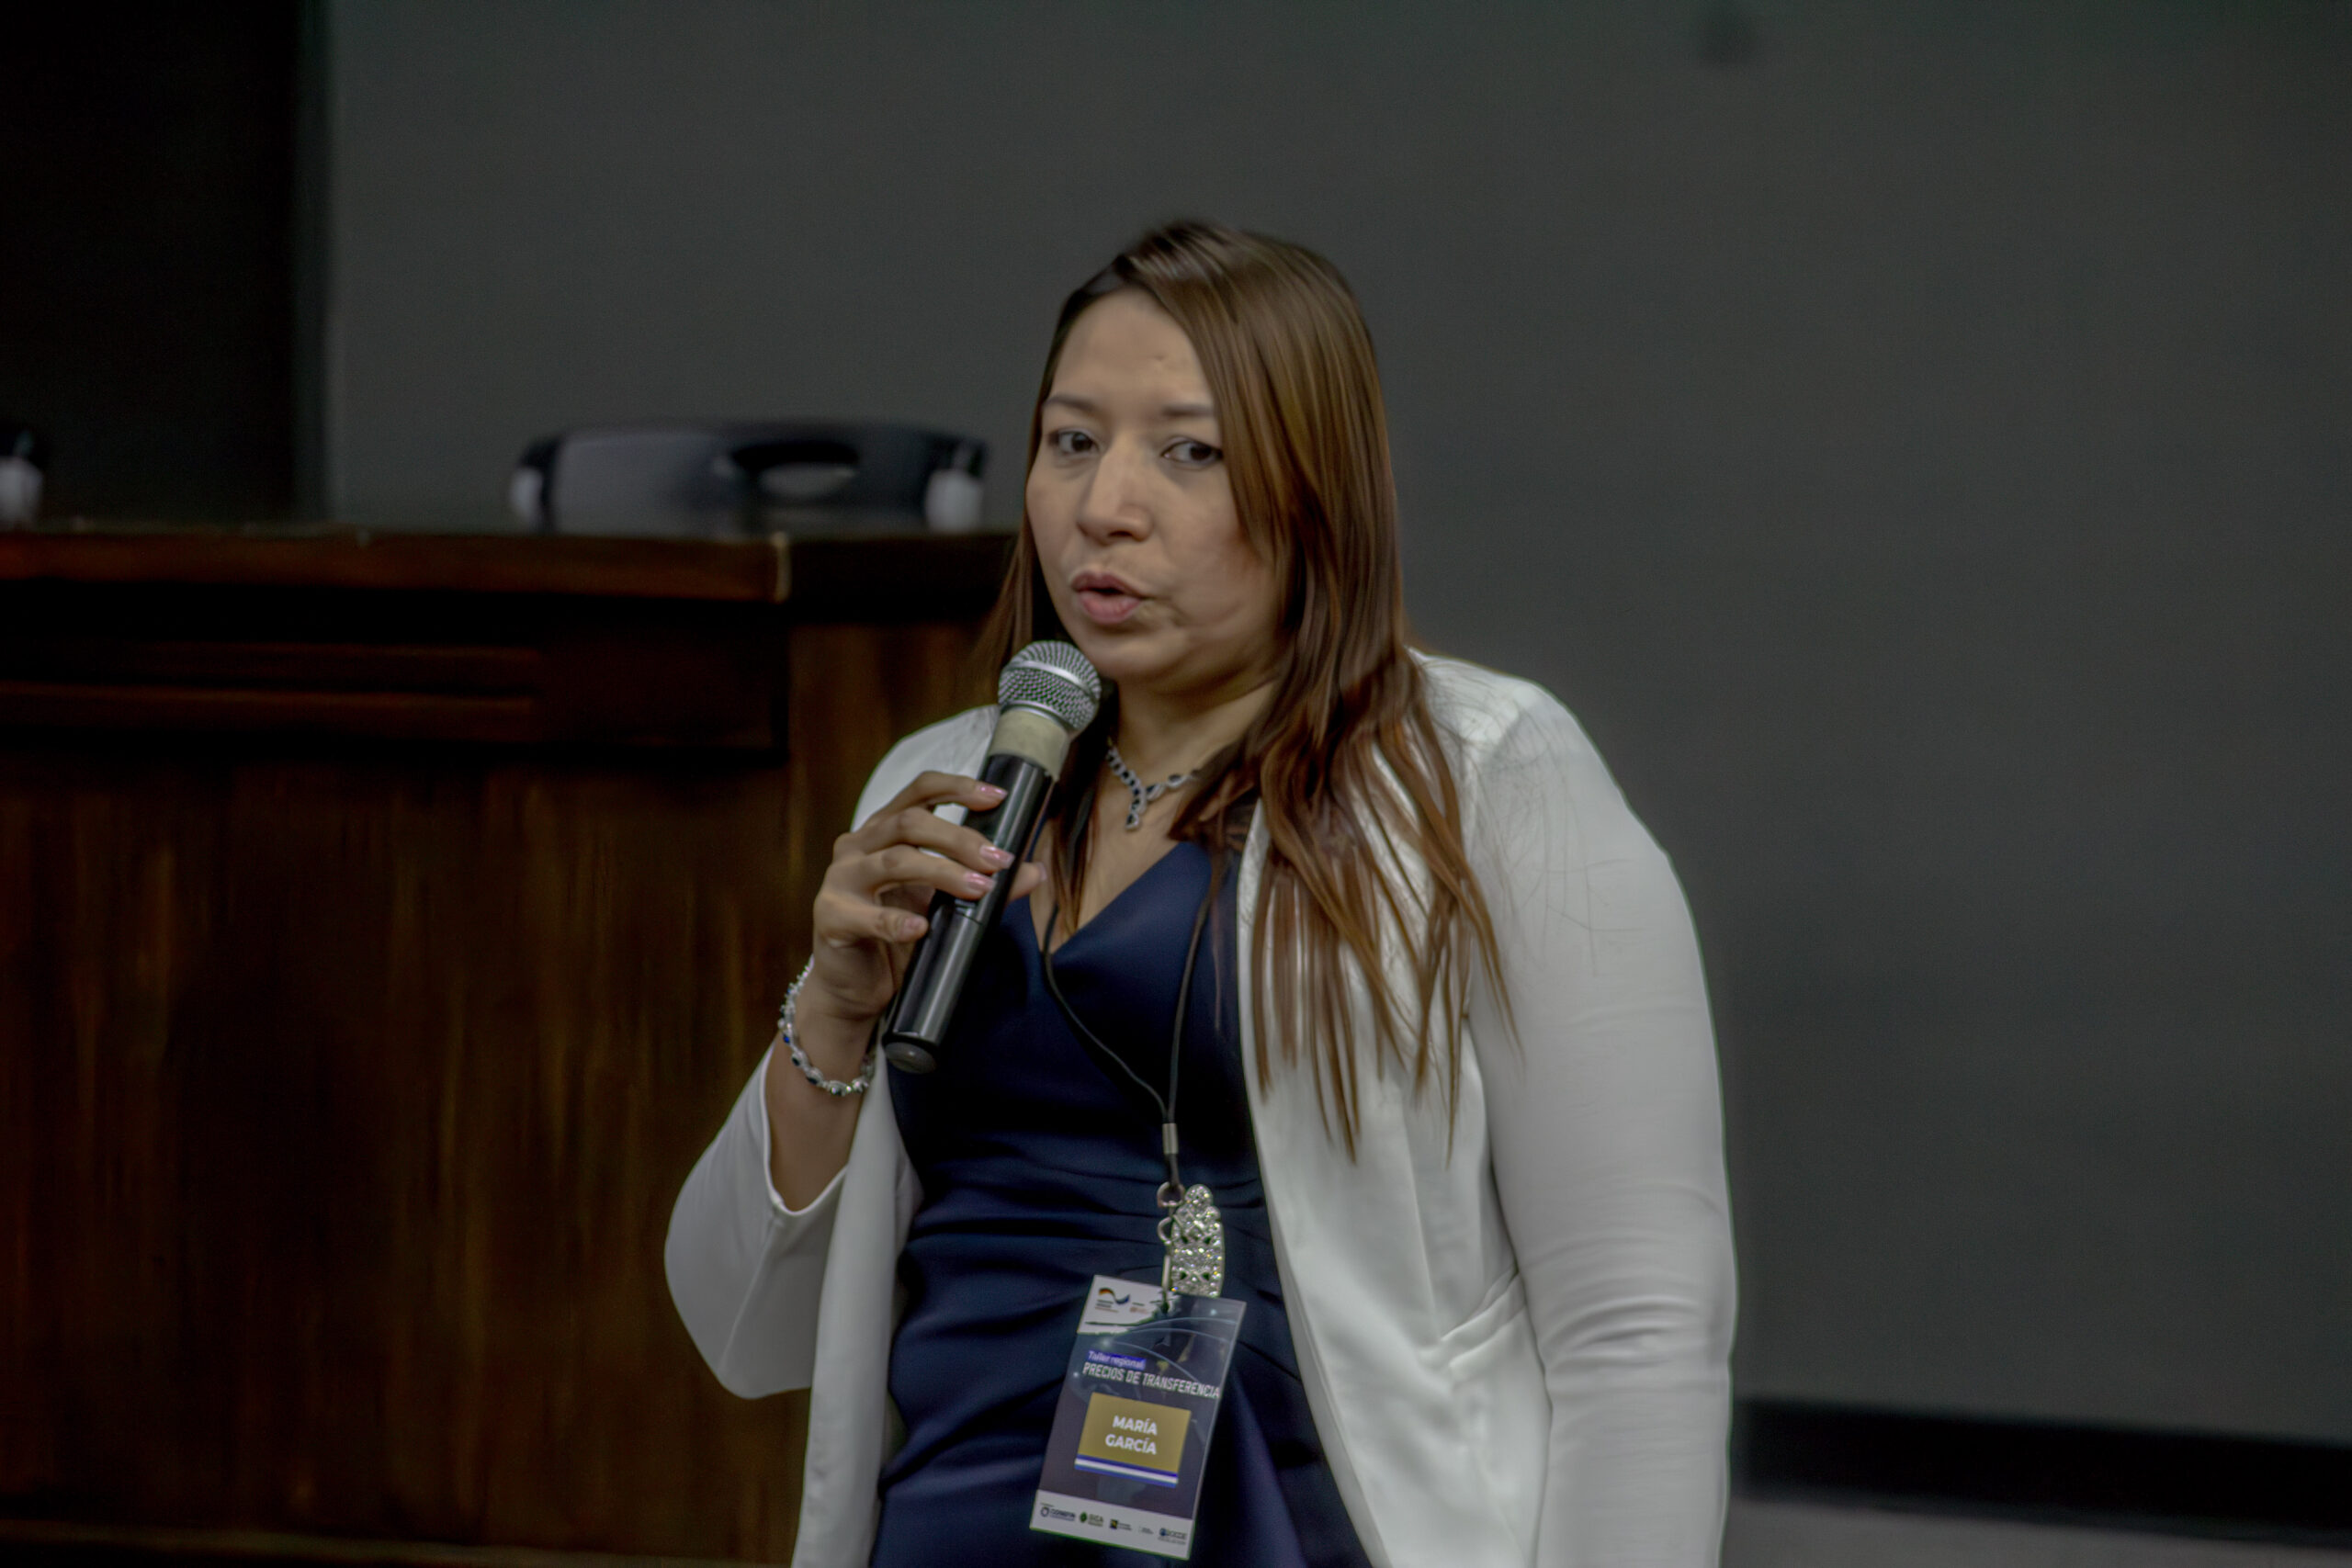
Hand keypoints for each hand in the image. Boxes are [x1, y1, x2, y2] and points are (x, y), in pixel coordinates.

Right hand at [793, 771, 1045, 1076]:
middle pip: (910, 823)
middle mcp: (857, 846)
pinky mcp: (830, 917)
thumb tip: (1034, 871)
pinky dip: (896, 922)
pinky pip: (866, 916)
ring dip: (943, 872)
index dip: (957, 787)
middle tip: (998, 861)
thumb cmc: (896, 939)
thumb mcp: (943, 907)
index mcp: (882, 831)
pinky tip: (920, 929)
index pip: (918, 791)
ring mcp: (840, 880)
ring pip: (895, 860)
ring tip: (978, 889)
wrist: (854, 989)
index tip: (997, 796)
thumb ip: (982, 885)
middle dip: (960, 839)